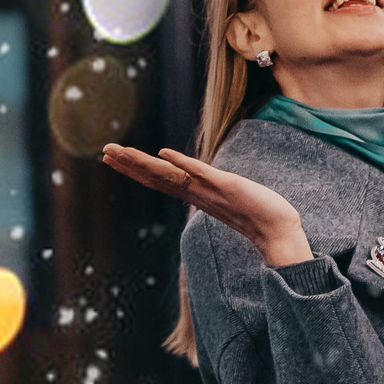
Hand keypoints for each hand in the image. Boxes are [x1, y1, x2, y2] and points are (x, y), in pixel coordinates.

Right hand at [102, 144, 311, 266]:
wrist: (279, 232)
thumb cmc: (259, 215)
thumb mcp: (229, 198)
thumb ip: (214, 190)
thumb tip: (206, 185)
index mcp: (196, 195)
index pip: (159, 180)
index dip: (136, 169)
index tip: (114, 158)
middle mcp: (197, 194)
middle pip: (156, 177)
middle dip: (129, 164)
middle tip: (105, 151)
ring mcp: (209, 191)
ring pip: (170, 175)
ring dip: (144, 163)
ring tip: (121, 152)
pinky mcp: (226, 186)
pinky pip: (200, 173)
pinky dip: (182, 163)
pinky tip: (164, 153)